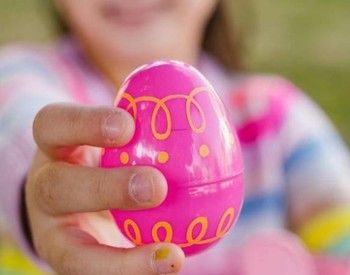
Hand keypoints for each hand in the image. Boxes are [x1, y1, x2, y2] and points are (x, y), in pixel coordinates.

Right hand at [25, 103, 184, 274]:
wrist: (84, 195)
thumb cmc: (108, 153)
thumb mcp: (115, 128)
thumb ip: (144, 113)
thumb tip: (196, 91)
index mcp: (56, 147)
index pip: (54, 125)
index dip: (85, 124)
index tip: (127, 126)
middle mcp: (47, 189)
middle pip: (58, 188)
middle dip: (106, 188)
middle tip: (156, 187)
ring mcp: (56, 232)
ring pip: (71, 252)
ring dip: (121, 260)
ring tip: (171, 257)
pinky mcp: (74, 260)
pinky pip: (99, 274)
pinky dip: (136, 272)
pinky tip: (171, 264)